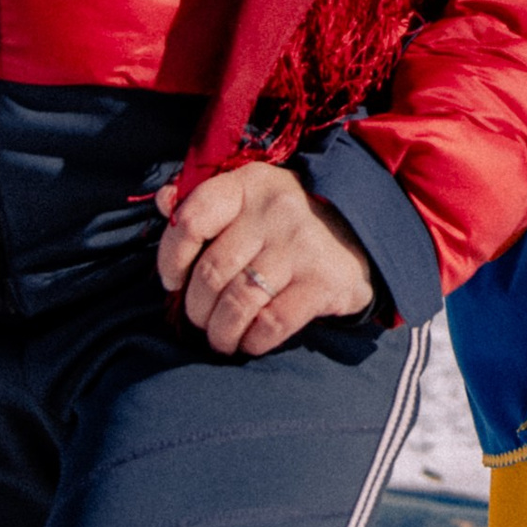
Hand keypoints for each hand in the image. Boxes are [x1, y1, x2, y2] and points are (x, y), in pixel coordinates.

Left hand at [156, 161, 378, 355]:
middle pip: (211, 272)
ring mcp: (302, 246)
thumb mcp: (249, 198)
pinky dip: (253, 341)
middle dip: (197, 308)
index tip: (172, 282)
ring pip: (238, 303)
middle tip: (200, 320)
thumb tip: (163, 202)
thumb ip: (202, 201)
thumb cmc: (287, 221)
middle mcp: (276, 210)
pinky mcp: (324, 281)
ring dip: (220, 332)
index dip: (171, 258)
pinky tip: (250, 342)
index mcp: (249, 184)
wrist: (363, 233)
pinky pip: (272, 323)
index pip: (192, 220)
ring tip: (220, 338)